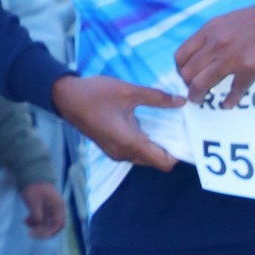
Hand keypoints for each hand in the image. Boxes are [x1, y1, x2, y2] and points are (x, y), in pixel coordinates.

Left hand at [20, 181, 65, 239]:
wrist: (31, 173)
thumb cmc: (34, 188)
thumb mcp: (34, 204)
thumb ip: (37, 216)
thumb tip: (38, 226)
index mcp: (58, 207)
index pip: (59, 224)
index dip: (50, 232)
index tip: (39, 236)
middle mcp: (57, 208)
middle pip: (53, 224)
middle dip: (42, 229)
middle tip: (31, 233)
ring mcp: (50, 206)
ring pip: (46, 220)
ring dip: (37, 225)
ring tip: (26, 224)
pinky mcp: (44, 205)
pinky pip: (42, 216)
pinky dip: (35, 219)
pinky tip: (26, 220)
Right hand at [50, 72, 179, 170]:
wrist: (64, 97)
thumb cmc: (95, 93)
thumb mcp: (129, 91)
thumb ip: (157, 98)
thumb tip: (182, 101)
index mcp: (130, 142)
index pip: (164, 162)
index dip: (180, 154)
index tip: (189, 138)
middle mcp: (124, 153)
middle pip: (157, 161)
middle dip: (171, 148)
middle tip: (182, 129)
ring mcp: (116, 153)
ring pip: (146, 157)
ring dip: (157, 146)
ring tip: (168, 125)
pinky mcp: (111, 148)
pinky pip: (135, 152)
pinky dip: (145, 143)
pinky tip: (150, 125)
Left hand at [172, 0, 254, 104]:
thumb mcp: (227, 22)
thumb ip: (212, 38)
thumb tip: (203, 57)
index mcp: (209, 30)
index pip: (181, 56)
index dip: (180, 70)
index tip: (186, 76)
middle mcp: (216, 44)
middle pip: (188, 72)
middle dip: (188, 86)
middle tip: (194, 91)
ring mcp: (232, 57)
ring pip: (202, 83)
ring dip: (199, 96)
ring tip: (202, 101)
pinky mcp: (250, 69)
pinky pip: (234, 91)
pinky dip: (229, 100)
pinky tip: (228, 103)